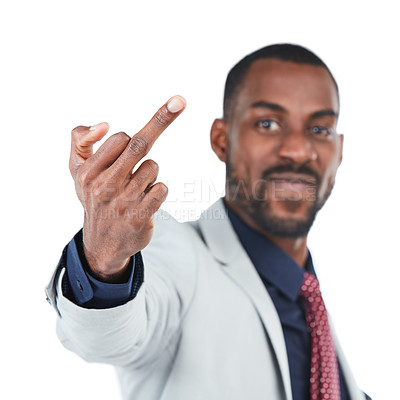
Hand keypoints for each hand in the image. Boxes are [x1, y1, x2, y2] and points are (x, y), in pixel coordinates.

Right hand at [69, 96, 185, 281]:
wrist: (102, 243)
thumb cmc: (94, 197)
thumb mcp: (76, 169)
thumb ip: (79, 140)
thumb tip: (103, 124)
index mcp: (87, 172)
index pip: (120, 138)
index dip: (137, 131)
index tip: (177, 102)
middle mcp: (103, 187)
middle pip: (139, 145)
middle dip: (161, 123)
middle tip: (179, 102)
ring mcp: (122, 203)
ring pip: (152, 167)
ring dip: (149, 173)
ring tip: (134, 188)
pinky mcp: (140, 217)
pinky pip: (162, 189)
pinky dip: (157, 190)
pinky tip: (144, 201)